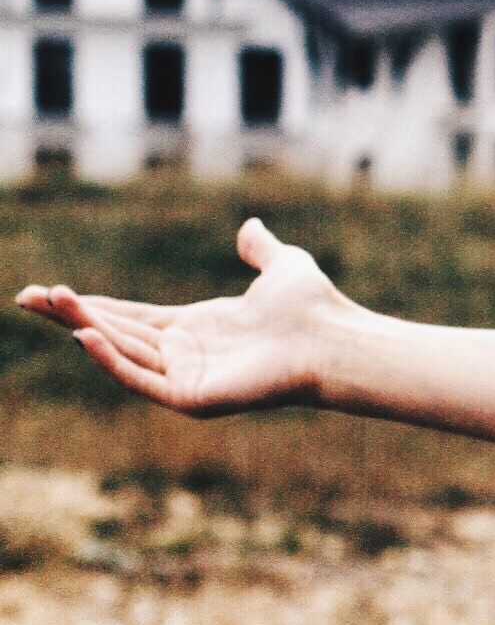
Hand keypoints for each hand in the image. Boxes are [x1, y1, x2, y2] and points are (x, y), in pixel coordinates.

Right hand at [14, 218, 345, 415]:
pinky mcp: (190, 397)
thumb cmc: (313, 306)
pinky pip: (141, 379)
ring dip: (84, 327)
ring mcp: (185, 377)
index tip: (51, 291)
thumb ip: (260, 249)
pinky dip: (112, 360)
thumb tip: (250, 226)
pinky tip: (86, 336)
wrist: (334, 336)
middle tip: (25, 296)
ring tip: (51, 301)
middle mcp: (183, 353)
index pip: (129, 317)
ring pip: (120, 351)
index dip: (90, 305)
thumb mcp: (281, 265)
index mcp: (195, 327)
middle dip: (70, 314)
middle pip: (113, 333)